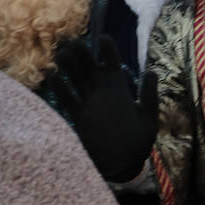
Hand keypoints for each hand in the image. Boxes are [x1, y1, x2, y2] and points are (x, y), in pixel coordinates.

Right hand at [44, 37, 158, 182]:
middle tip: (72, 40)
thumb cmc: (137, 143)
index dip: (108, 50)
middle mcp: (102, 93)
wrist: (121, 166)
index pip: (112, 63)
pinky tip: (53, 76)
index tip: (103, 37)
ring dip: (68, 65)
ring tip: (61, 53)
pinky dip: (60, 88)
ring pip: (76, 79)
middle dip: (82, 52)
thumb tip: (152, 71)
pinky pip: (67, 99)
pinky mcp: (78, 116)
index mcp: (120, 90)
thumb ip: (148, 96)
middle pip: (90, 67)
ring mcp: (88, 103)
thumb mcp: (148, 119)